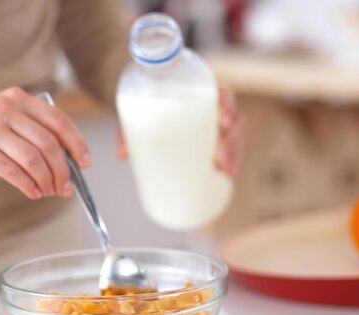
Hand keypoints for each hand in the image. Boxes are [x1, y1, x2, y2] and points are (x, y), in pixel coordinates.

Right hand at [0, 87, 89, 199]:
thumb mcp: (4, 116)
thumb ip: (32, 130)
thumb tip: (67, 161)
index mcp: (18, 99)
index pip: (59, 121)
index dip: (77, 144)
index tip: (85, 163)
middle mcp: (6, 109)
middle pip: (49, 144)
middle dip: (63, 170)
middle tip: (65, 187)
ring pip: (33, 159)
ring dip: (47, 180)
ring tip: (49, 192)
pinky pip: (12, 172)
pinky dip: (28, 185)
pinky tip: (33, 192)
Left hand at [116, 85, 243, 175]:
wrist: (149, 113)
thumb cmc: (148, 108)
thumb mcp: (138, 115)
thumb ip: (130, 129)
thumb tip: (123, 154)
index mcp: (200, 94)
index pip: (224, 94)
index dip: (229, 106)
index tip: (223, 122)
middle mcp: (213, 109)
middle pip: (235, 119)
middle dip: (233, 140)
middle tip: (219, 159)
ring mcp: (217, 126)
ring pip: (236, 137)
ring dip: (235, 154)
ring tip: (226, 171)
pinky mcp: (217, 142)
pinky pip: (232, 150)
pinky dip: (232, 162)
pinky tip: (228, 175)